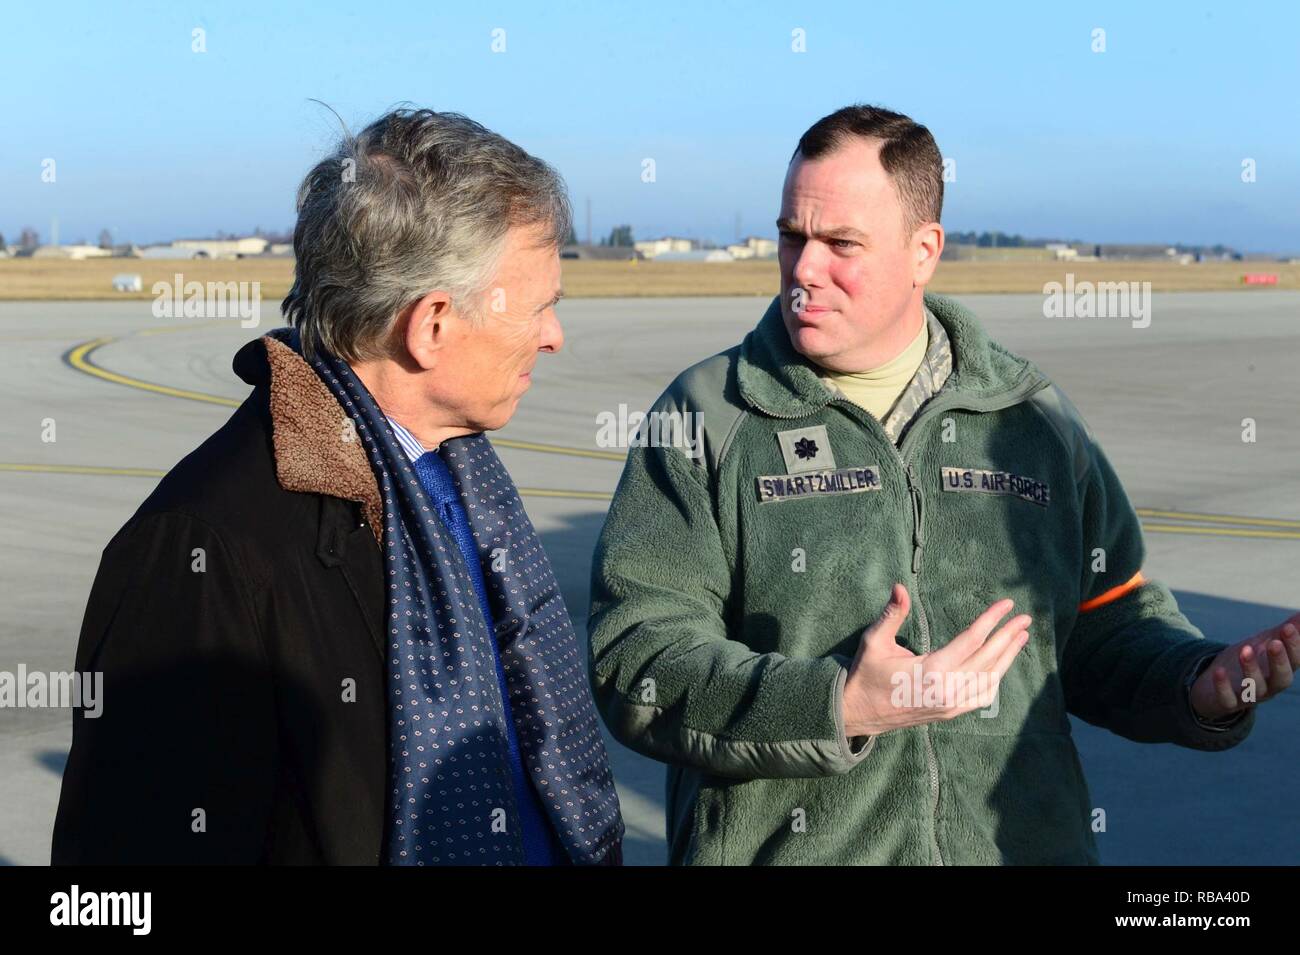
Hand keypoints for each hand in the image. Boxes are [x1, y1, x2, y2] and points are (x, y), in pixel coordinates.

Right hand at [842, 583, 1030, 737]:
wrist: (859, 713)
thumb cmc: (867, 674)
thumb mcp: (874, 641)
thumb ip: (892, 614)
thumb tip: (901, 587)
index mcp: (931, 670)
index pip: (971, 641)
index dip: (991, 620)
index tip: (1007, 605)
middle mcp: (947, 690)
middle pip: (988, 659)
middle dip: (1008, 636)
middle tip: (1025, 618)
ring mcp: (951, 704)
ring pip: (990, 679)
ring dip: (1008, 657)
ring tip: (1021, 637)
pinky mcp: (950, 713)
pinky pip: (982, 696)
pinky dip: (996, 679)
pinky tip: (1002, 665)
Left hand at [1189, 614, 1299, 720]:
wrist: (1217, 688)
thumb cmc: (1250, 662)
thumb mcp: (1266, 643)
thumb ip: (1284, 631)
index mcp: (1282, 671)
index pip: (1295, 661)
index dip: (1294, 646)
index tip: (1288, 627)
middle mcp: (1270, 686)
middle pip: (1282, 678)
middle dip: (1279, 661)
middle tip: (1275, 643)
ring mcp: (1249, 696)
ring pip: (1255, 688)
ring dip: (1251, 669)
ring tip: (1244, 649)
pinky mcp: (1227, 703)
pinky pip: (1227, 699)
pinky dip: (1223, 686)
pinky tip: (1219, 671)